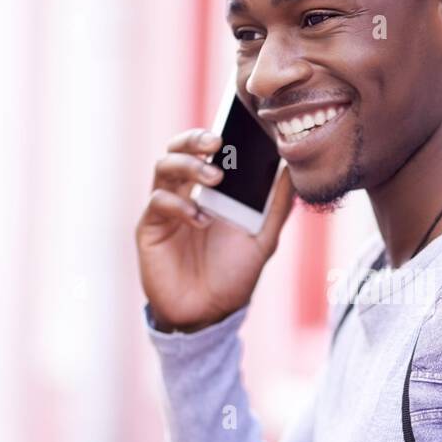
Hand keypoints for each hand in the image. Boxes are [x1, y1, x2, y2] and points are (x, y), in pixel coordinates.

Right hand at [136, 125, 294, 330]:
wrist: (208, 314)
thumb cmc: (233, 276)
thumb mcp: (263, 239)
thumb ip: (277, 206)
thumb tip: (291, 169)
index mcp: (210, 191)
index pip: (206, 150)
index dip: (215, 134)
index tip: (236, 127)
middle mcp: (185, 193)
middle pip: (178, 148)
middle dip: (195, 139)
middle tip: (217, 143)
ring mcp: (166, 209)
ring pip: (164, 166)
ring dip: (189, 166)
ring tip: (215, 179)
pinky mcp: (150, 228)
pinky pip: (158, 202)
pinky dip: (180, 205)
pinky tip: (201, 220)